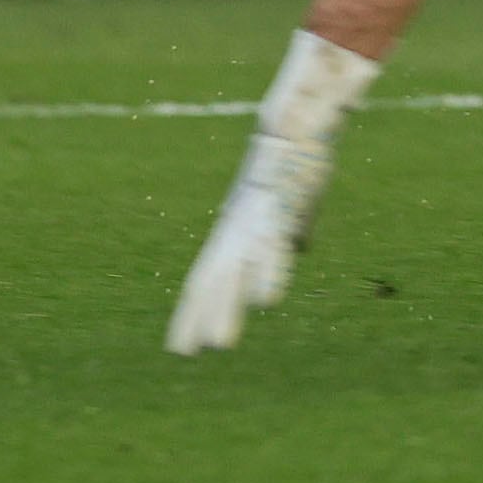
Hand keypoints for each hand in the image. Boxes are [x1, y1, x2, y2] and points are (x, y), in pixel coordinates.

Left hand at [165, 131, 334, 354]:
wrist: (296, 128)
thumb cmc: (294, 166)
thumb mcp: (291, 206)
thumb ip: (291, 230)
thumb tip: (299, 247)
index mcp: (234, 231)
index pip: (205, 278)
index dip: (193, 312)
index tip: (183, 347)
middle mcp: (236, 231)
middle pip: (210, 279)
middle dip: (199, 317)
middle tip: (184, 354)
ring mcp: (256, 223)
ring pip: (235, 271)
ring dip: (227, 308)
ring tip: (220, 345)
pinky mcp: (280, 211)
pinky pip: (272, 247)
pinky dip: (268, 273)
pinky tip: (266, 302)